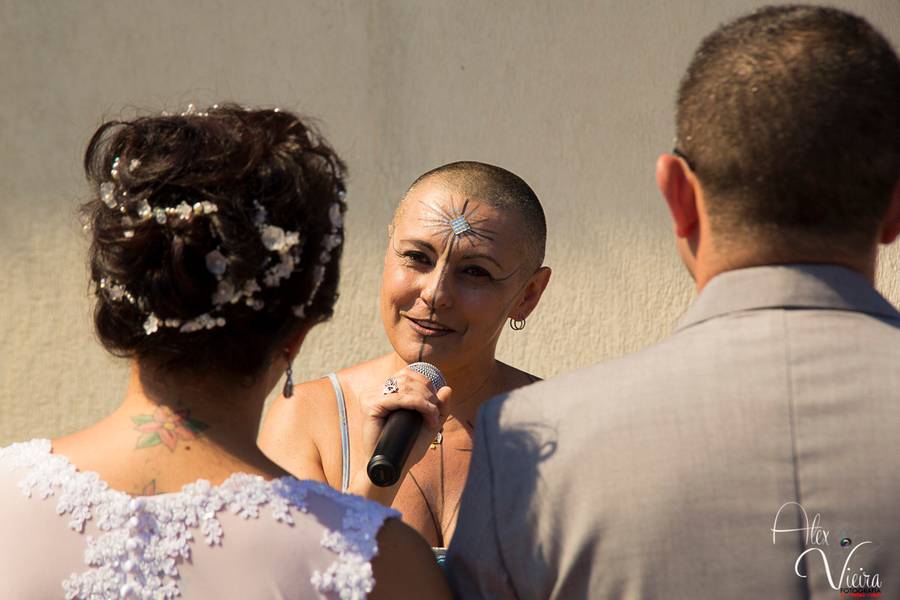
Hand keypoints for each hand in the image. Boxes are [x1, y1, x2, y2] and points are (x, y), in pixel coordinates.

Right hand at [350, 368, 451, 502]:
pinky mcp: (371, 406)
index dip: (426, 383)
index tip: (435, 404)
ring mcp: (372, 397)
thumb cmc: (408, 447)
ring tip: (433, 417)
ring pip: (406, 387)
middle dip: (428, 393)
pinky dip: (420, 405)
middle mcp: (376, 391)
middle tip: (435, 414)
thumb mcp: (429, 425)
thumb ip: (439, 408)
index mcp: (385, 391)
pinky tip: (428, 417)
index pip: (407, 374)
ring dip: (426, 400)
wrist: (393, 467)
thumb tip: (448, 388)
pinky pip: (400, 398)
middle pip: (408, 378)